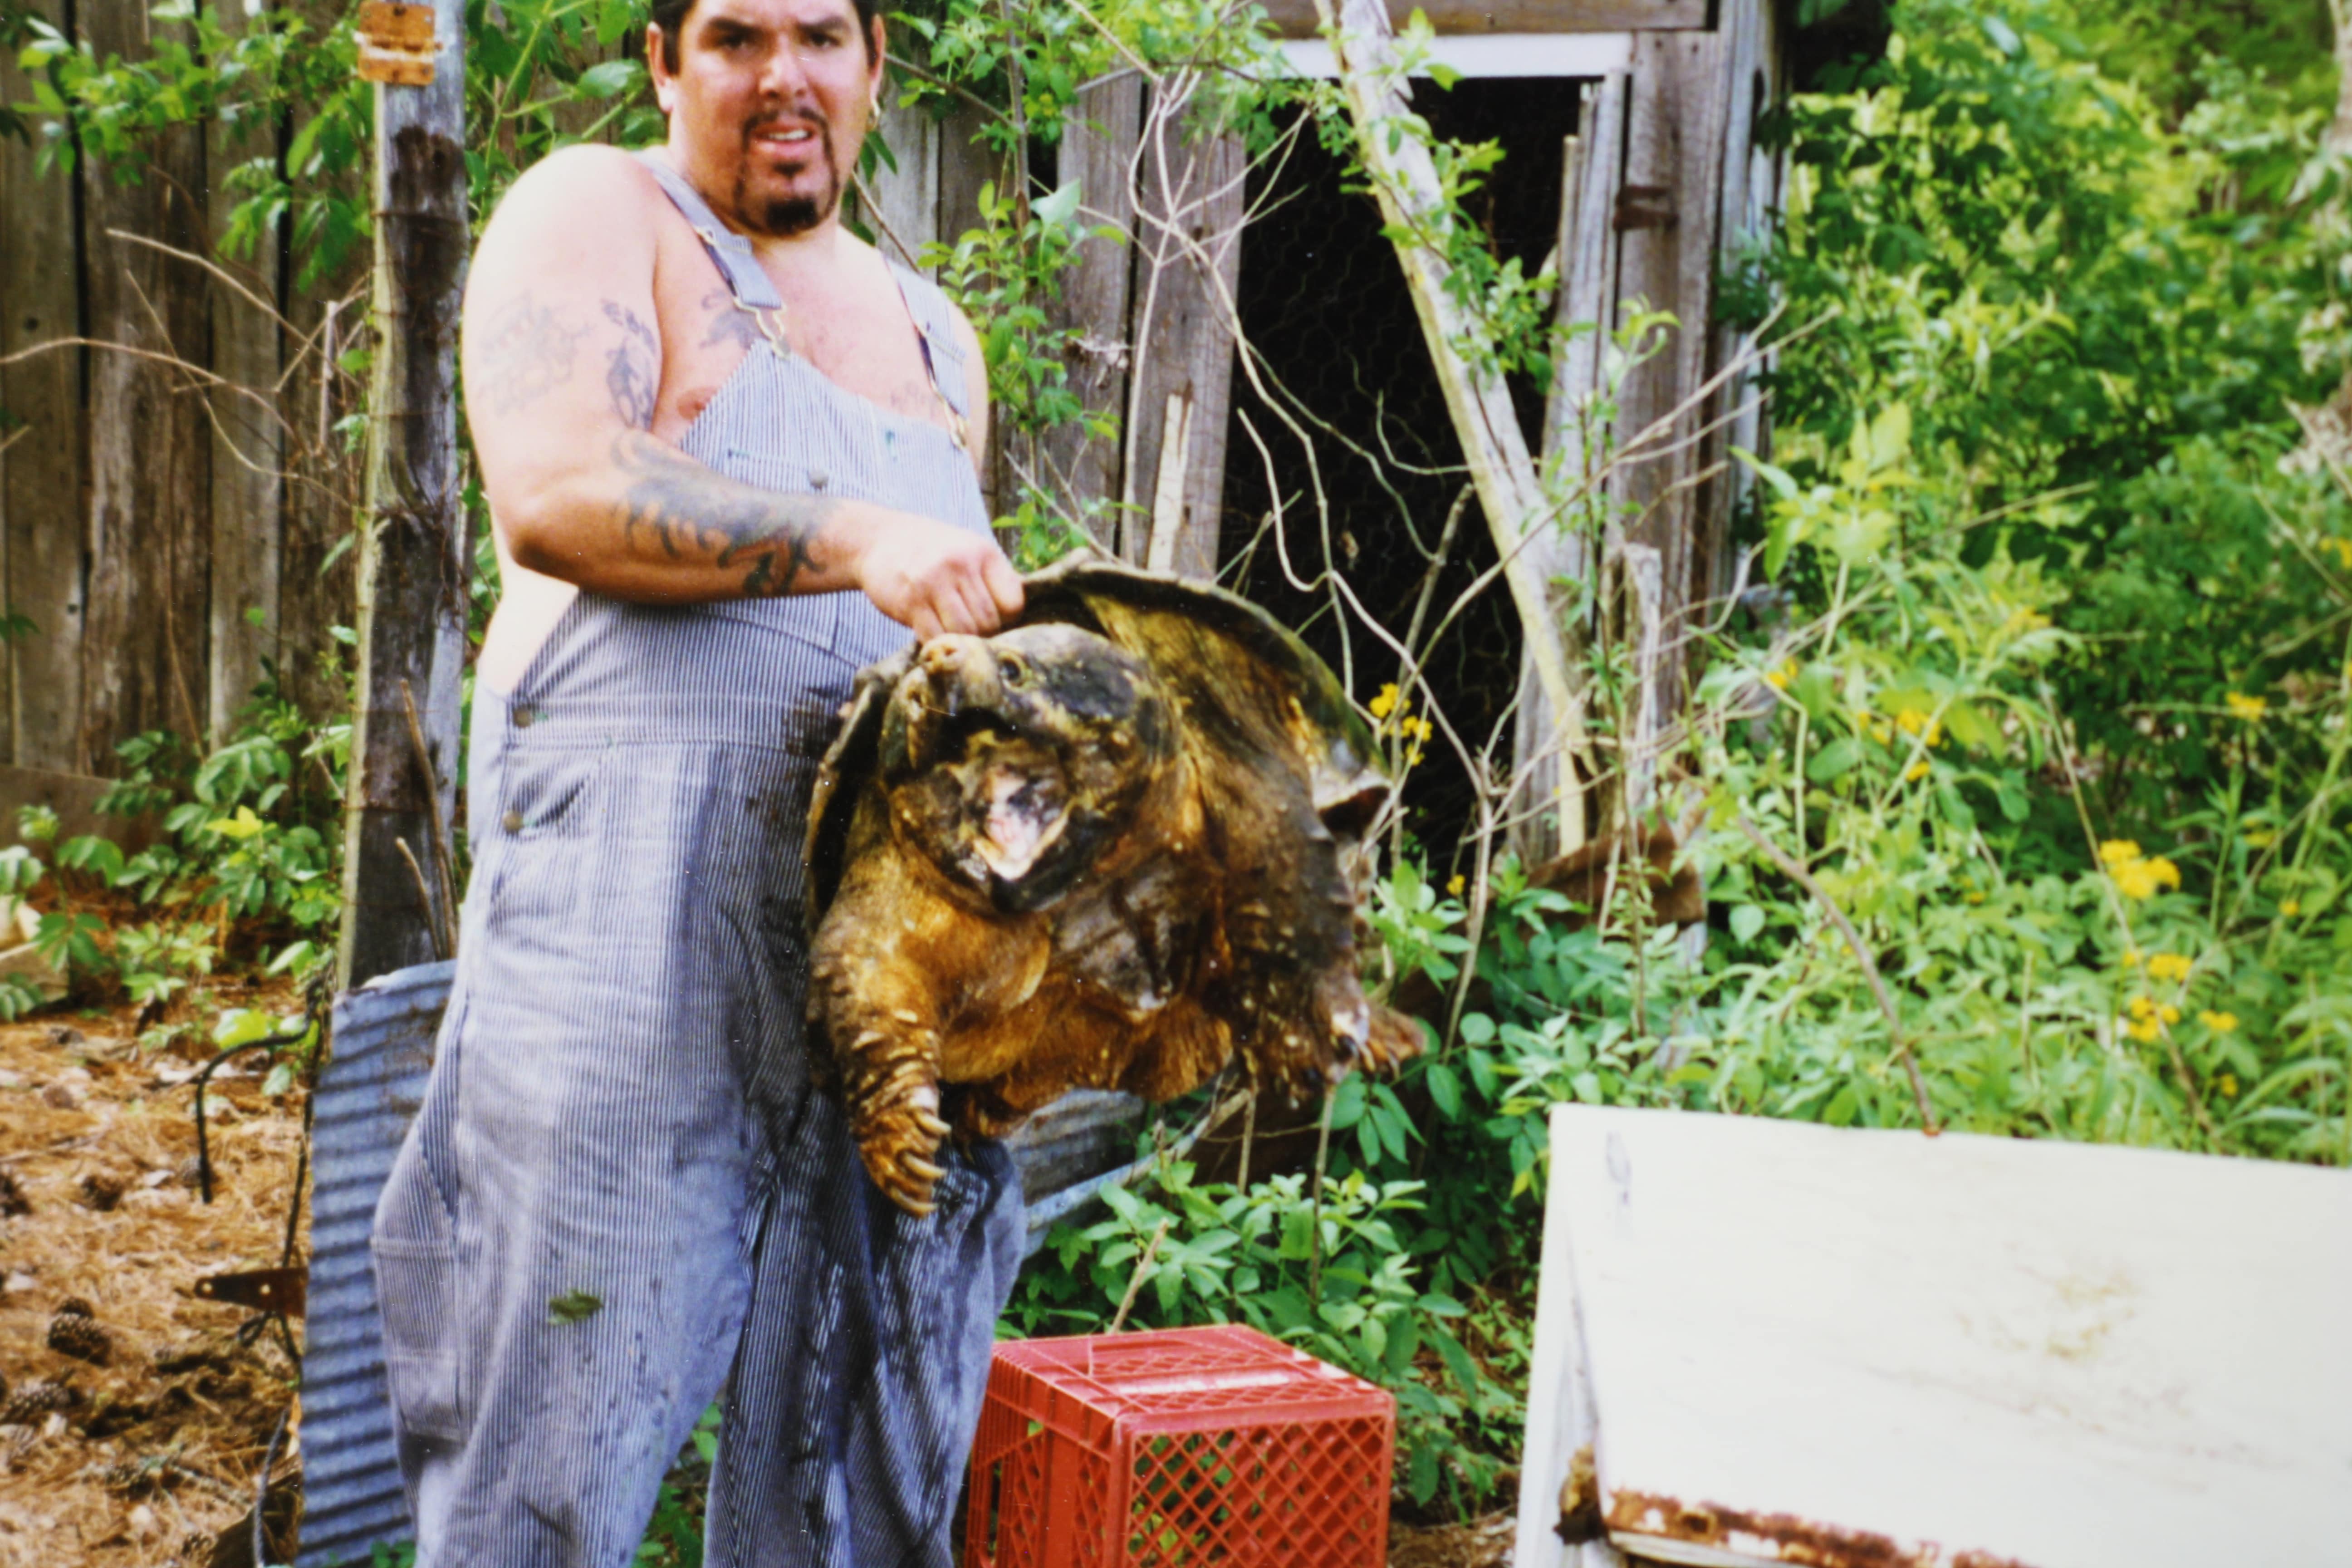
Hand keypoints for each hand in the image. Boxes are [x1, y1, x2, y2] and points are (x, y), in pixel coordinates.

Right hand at [847, 509, 1024, 638]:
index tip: (995, 620)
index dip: (1007, 619)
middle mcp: (960, 564)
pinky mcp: (909, 602)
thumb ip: (992, 578)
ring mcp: (933, 583)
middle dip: (983, 634)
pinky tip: (934, 633)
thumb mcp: (968, 550)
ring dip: (961, 640)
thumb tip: (1020, 617)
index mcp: (983, 553)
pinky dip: (938, 643)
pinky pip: (935, 637)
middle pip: (988, 621)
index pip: (1013, 602)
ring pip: (963, 632)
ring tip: (954, 633)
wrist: (879, 540)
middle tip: (971, 631)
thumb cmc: (932, 551)